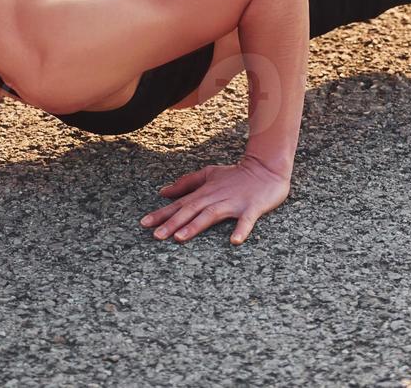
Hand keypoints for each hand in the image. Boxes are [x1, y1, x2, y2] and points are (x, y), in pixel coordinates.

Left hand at [140, 154, 290, 245]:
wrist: (266, 168)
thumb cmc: (236, 175)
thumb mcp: (209, 174)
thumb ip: (186, 183)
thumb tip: (163, 191)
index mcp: (205, 193)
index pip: (179, 204)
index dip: (162, 214)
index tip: (143, 224)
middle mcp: (215, 198)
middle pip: (190, 211)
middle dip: (172, 223)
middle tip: (156, 236)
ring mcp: (233, 203)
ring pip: (211, 215)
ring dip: (195, 226)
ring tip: (180, 238)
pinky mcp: (252, 208)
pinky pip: (246, 220)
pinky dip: (241, 230)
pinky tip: (234, 241)